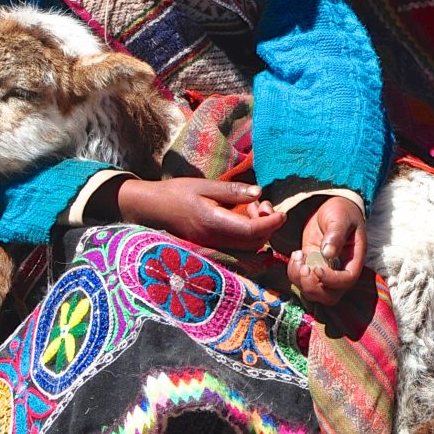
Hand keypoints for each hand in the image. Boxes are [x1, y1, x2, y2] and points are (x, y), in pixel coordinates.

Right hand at [115, 177, 284, 250]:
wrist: (150, 209)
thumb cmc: (176, 193)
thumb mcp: (204, 186)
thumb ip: (232, 191)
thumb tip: (259, 193)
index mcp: (213, 222)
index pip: (252, 230)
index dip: (272, 223)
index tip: (283, 213)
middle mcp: (214, 239)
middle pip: (254, 243)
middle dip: (267, 226)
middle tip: (263, 205)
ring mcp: (212, 245)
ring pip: (247, 248)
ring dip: (258, 231)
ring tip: (252, 208)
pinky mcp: (210, 246)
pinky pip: (237, 246)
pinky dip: (247, 234)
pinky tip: (241, 216)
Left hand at [285, 196, 365, 306]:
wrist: (332, 208)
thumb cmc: (341, 211)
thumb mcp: (340, 218)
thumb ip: (336, 234)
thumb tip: (328, 254)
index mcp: (354, 260)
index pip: (346, 281)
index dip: (331, 280)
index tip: (317, 267)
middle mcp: (341, 271)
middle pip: (330, 296)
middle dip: (313, 287)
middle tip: (304, 267)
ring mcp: (325, 271)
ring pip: (314, 292)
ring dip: (301, 280)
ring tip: (298, 256)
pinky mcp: (311, 267)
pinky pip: (301, 280)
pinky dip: (294, 272)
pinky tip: (296, 255)